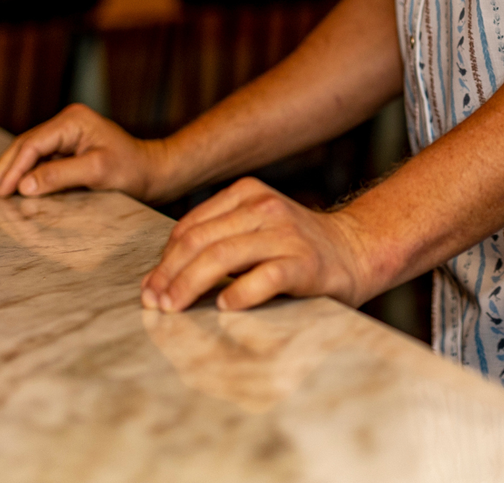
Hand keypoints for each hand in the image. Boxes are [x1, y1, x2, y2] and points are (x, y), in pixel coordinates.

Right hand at [0, 103, 169, 201]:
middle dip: (3, 169)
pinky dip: (21, 174)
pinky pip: (37, 160)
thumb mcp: (97, 171)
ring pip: (28, 153)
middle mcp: (66, 124)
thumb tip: (24, 185)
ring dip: (8, 172)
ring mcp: (66, 136)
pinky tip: (7, 187)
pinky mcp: (67, 149)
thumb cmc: (132, 169)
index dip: (12, 168)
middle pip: (25, 146)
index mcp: (73, 121)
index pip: (32, 144)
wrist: (153, 172)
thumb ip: (60, 175)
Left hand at [140, 177, 378, 313]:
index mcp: (247, 194)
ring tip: (173, 309)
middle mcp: (265, 207)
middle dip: (169, 275)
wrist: (354, 251)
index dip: (163, 260)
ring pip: (223, 256)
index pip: (190, 227)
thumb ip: (216, 241)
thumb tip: (160, 278)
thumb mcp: (253, 229)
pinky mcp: (304, 263)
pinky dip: (240, 293)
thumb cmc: (293, 249)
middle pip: (200, 241)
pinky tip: (224, 306)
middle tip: (153, 304)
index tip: (149, 289)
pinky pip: (265, 277)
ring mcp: (286, 234)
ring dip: (190, 286)